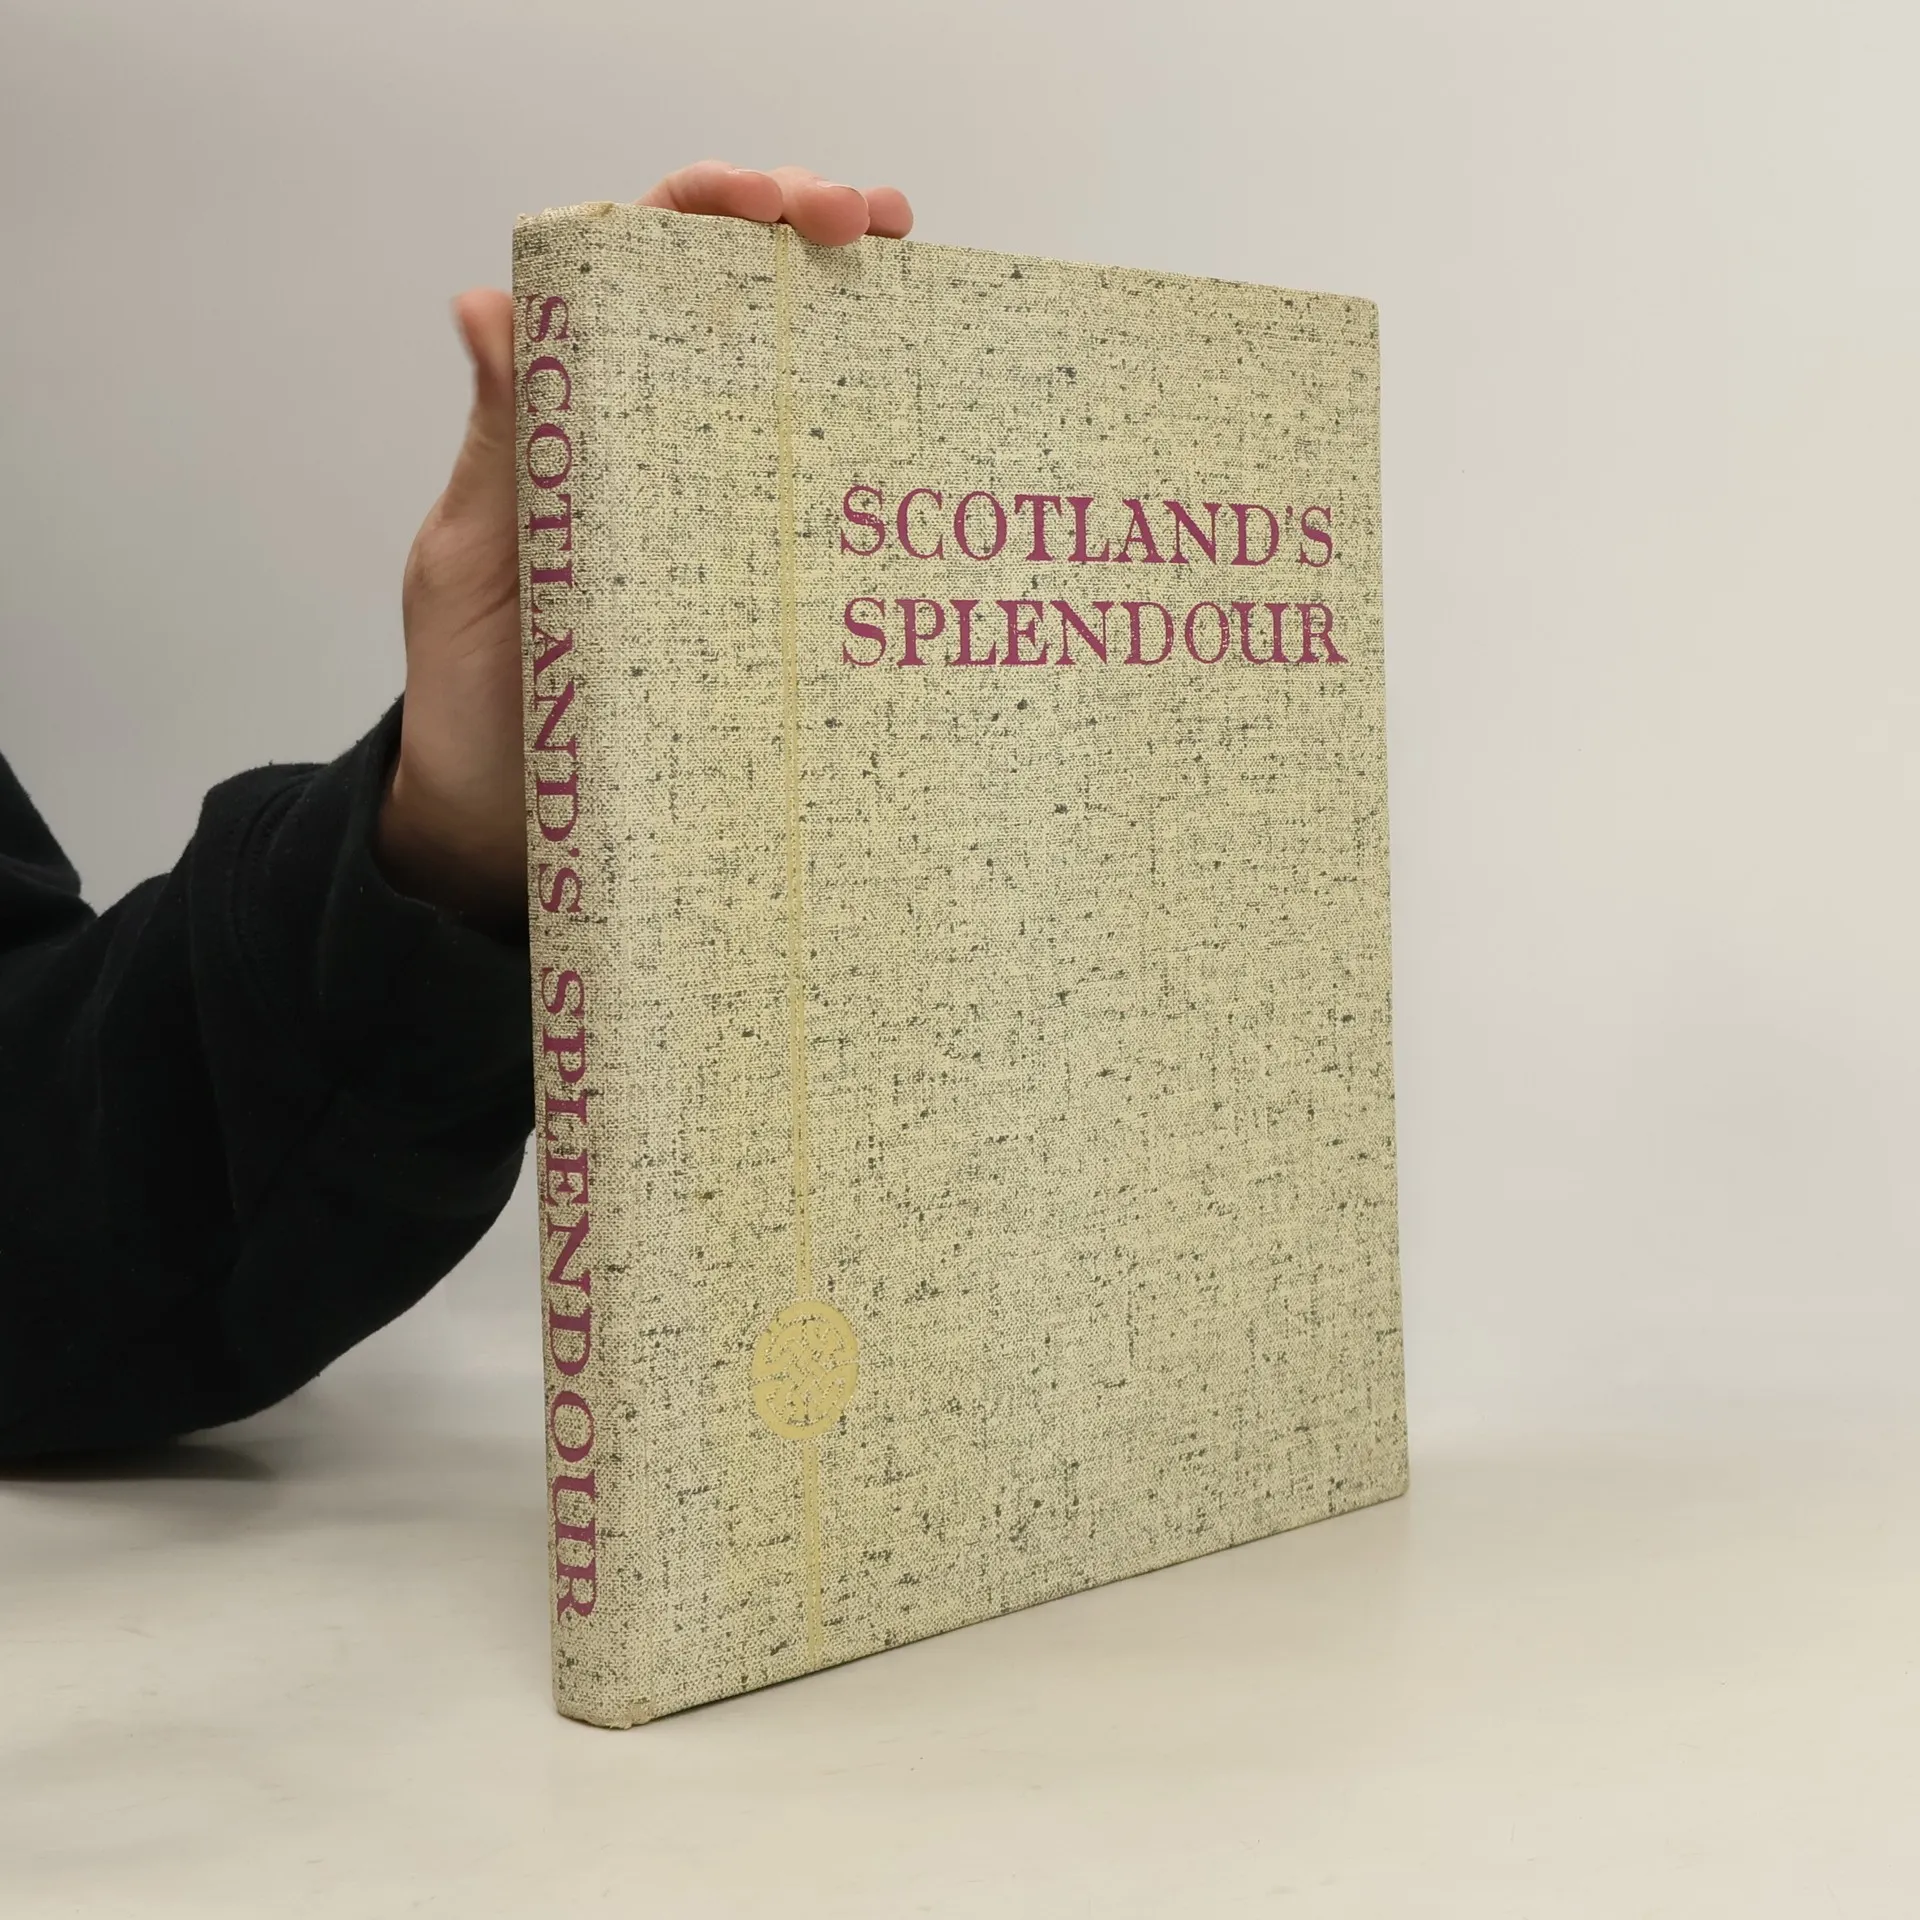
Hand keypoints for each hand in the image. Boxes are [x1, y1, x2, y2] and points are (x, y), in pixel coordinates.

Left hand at [375, 162, 913, 929]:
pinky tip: (931, 441)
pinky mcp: (762, 597)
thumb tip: (488, 306)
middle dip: (810, 235)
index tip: (775, 205)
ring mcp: (718, 518)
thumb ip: (501, 451)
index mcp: (575, 417)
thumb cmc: (476, 702)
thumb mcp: (476, 566)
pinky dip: (880, 465)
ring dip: (863, 324)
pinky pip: (821, 517)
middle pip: (736, 303)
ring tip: (925, 290)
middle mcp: (656, 446)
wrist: (509, 833)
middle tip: (876, 229)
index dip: (707, 211)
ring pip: (795, 389)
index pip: (638, 269)